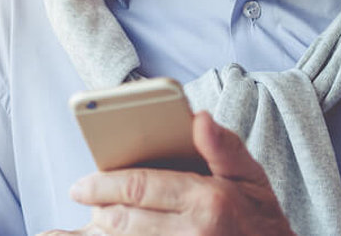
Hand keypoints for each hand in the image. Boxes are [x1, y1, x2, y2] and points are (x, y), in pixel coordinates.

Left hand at [38, 112, 292, 235]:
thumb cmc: (261, 216)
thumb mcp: (251, 175)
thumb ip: (224, 146)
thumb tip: (199, 117)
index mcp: (209, 200)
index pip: (139, 187)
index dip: (102, 185)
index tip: (80, 186)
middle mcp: (196, 232)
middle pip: (126, 220)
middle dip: (100, 209)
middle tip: (87, 201)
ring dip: (108, 232)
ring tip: (100, 220)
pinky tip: (113, 234)